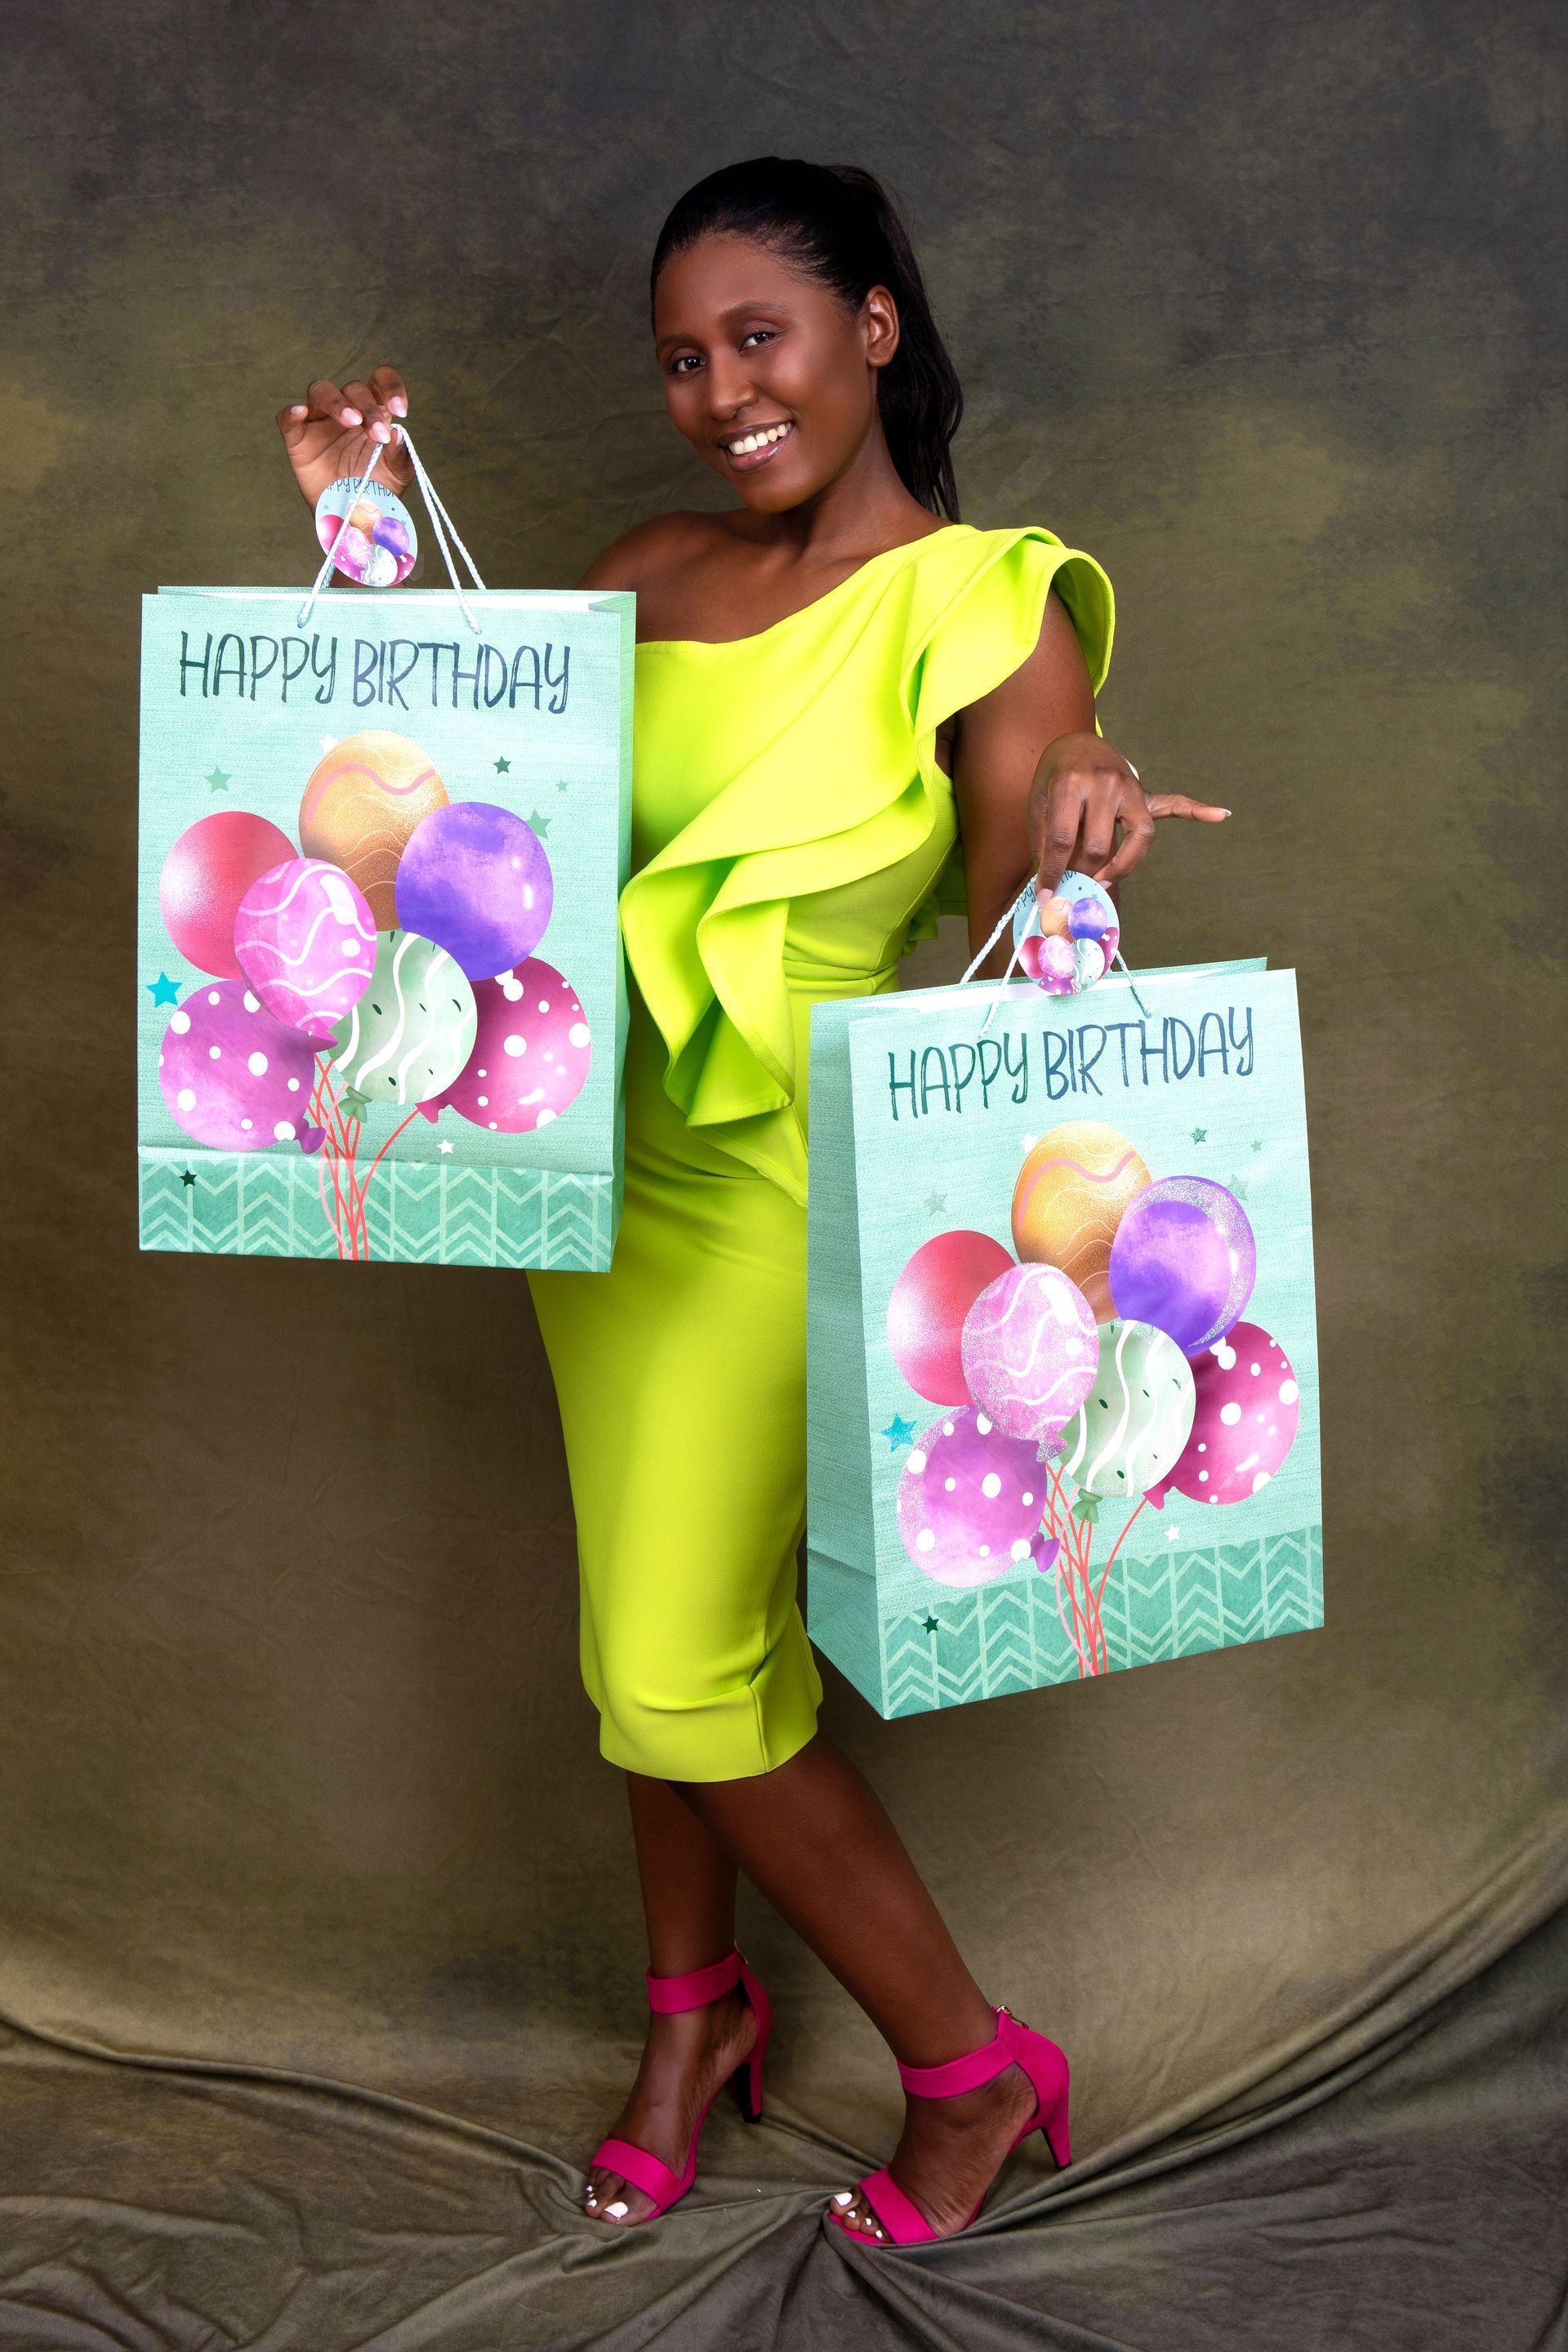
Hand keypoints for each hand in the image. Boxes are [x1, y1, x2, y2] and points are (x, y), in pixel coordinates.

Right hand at [275, 364, 413, 508]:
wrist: (354, 519)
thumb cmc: (377, 490)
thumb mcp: (398, 475)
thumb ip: (401, 455)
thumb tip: (397, 433)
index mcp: (373, 412)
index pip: (380, 381)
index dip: (391, 386)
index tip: (400, 409)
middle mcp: (346, 410)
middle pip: (353, 388)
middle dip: (368, 407)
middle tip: (378, 435)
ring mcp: (320, 422)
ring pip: (320, 391)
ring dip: (337, 402)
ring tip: (352, 421)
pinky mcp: (298, 439)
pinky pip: (287, 418)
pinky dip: (291, 412)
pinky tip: (300, 412)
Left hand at [1027, 732, 1229, 897]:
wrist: (1077, 745)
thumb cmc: (1054, 779)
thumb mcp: (1038, 804)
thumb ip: (1044, 839)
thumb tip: (1051, 883)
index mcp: (1070, 784)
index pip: (1061, 839)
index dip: (1052, 873)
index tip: (1045, 896)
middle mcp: (1104, 783)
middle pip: (1097, 845)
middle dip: (1082, 873)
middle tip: (1071, 885)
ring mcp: (1130, 787)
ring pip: (1136, 838)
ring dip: (1118, 867)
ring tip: (1103, 880)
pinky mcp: (1145, 794)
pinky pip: (1175, 803)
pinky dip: (1198, 810)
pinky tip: (1220, 814)